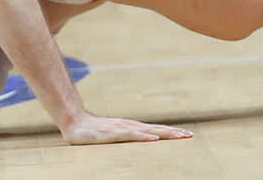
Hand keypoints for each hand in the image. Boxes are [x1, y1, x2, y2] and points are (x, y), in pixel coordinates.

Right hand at [61, 113, 191, 144]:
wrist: (73, 121)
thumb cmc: (92, 131)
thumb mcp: (112, 136)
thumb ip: (125, 138)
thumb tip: (140, 142)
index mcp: (131, 128)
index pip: (154, 130)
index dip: (170, 132)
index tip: (186, 135)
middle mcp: (129, 126)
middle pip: (154, 129)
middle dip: (172, 133)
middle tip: (189, 136)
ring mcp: (120, 129)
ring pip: (146, 131)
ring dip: (162, 134)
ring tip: (177, 136)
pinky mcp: (111, 134)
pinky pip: (130, 135)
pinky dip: (142, 137)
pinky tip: (152, 139)